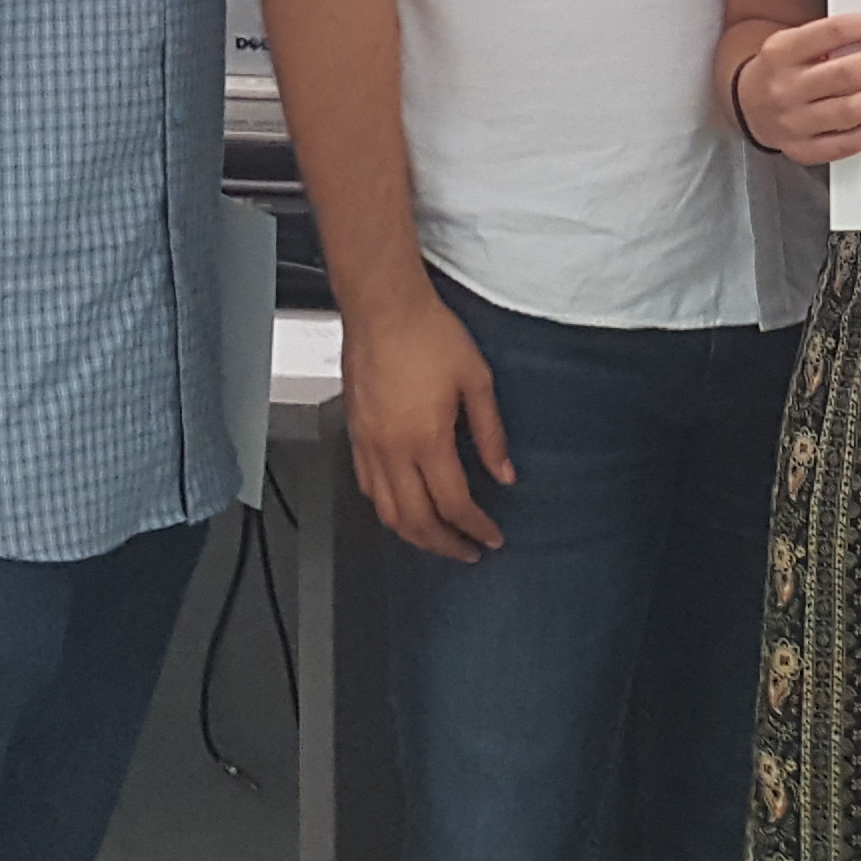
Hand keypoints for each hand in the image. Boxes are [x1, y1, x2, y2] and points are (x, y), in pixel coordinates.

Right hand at [344, 291, 515, 561]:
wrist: (383, 308)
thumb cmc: (429, 335)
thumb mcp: (477, 381)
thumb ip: (491, 433)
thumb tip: (505, 473)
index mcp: (427, 439)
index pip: (453, 504)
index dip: (476, 528)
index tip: (492, 538)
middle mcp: (392, 450)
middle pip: (417, 520)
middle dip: (446, 544)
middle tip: (468, 552)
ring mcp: (368, 445)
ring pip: (387, 512)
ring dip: (415, 535)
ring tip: (439, 540)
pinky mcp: (355, 435)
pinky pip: (367, 488)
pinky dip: (387, 510)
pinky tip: (403, 509)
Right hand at [734, 9, 860, 165]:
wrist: (746, 105)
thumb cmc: (779, 69)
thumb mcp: (792, 41)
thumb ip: (831, 37)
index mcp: (781, 53)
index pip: (835, 32)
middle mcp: (785, 89)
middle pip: (848, 73)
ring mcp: (793, 123)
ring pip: (851, 110)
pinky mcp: (803, 149)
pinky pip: (847, 144)